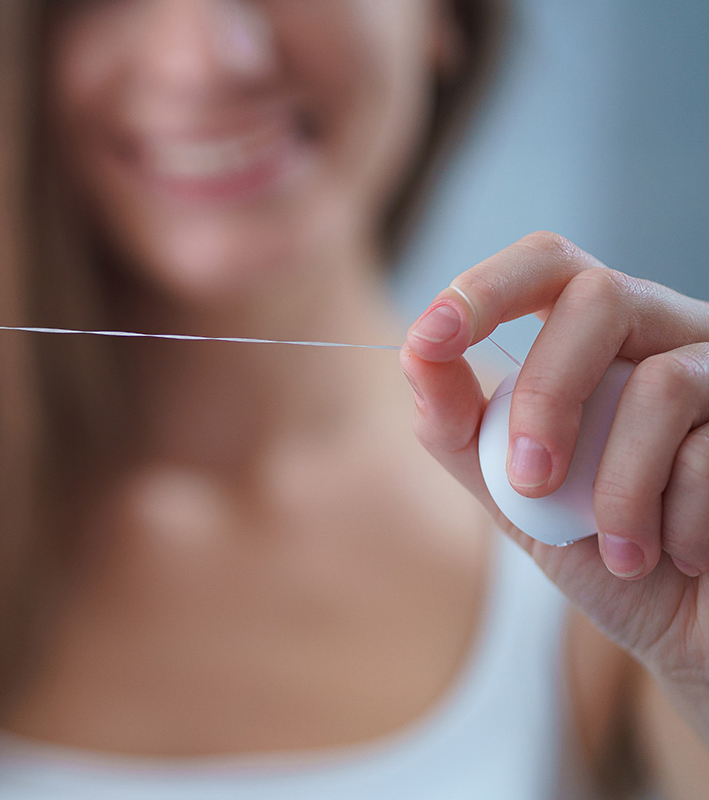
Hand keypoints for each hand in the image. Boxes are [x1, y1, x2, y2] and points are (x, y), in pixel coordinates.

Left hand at [400, 231, 708, 725]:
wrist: (690, 627)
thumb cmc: (604, 551)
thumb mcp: (514, 492)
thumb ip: (464, 429)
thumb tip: (415, 356)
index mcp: (601, 336)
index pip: (547, 265)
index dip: (485, 289)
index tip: (430, 339)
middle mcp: (668, 333)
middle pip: (600, 298)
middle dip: (548, 395)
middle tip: (530, 482)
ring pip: (662, 383)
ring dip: (619, 485)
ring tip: (617, 547)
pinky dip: (678, 520)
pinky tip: (678, 556)